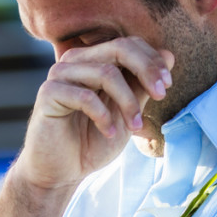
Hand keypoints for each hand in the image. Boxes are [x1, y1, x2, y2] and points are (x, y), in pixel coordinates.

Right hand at [19, 36, 174, 189]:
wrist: (60, 172)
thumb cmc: (91, 142)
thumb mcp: (126, 113)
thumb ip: (141, 86)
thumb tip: (168, 56)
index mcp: (93, 61)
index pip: (128, 44)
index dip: (152, 60)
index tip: (167, 85)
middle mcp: (75, 62)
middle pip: (119, 48)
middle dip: (147, 70)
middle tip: (162, 94)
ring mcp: (59, 75)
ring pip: (106, 72)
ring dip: (128, 102)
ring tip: (134, 127)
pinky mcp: (48, 93)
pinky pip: (85, 96)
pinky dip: (103, 116)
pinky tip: (109, 132)